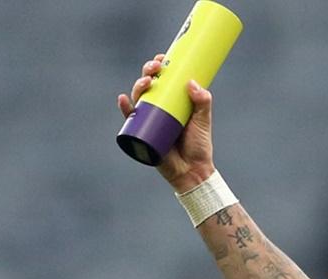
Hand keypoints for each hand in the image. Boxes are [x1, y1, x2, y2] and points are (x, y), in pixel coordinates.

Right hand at [117, 53, 215, 192]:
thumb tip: (192, 83)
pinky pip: (130, 119)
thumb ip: (203, 103)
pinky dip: (125, 108)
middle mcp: (159, 107)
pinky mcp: (141, 133)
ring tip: (147, 82)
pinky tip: (124, 100)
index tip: (165, 58)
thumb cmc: (198, 145)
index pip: (164, 80)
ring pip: (139, 97)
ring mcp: (148, 119)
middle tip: (156, 68)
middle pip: (149, 85)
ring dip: (138, 86)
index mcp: (173, 102)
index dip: (161, 66)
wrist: (192, 171)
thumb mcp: (203, 121)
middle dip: (149, 72)